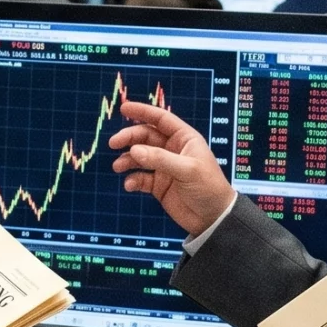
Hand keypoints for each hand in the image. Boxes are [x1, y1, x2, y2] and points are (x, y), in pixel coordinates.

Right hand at [108, 99, 235, 237]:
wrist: (213, 218)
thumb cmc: (209, 187)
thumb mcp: (187, 170)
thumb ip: (160, 159)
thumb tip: (134, 150)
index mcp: (184, 139)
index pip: (161, 119)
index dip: (143, 112)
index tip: (124, 108)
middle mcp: (172, 150)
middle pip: (145, 137)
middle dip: (129, 138)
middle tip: (114, 143)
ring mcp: (164, 167)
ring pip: (140, 157)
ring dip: (127, 159)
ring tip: (118, 166)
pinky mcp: (158, 185)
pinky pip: (140, 178)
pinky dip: (132, 179)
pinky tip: (130, 185)